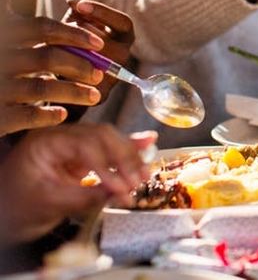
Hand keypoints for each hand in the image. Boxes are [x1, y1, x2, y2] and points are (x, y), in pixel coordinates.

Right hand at [0, 13, 107, 136]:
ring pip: (42, 88)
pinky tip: (64, 114)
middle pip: (47, 58)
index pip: (41, 28)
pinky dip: (49, 115)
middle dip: (79, 65)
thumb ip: (0, 16)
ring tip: (96, 96)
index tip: (100, 43)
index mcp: (1, 35)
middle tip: (101, 73)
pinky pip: (28, 116)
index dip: (73, 34)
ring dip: (74, 92)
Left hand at [0, 125, 154, 244]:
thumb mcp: (47, 204)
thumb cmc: (15, 208)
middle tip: (137, 180)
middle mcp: (61, 137)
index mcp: (46, 141)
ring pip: (109, 141)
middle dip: (124, 158)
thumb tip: (119, 192)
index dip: (108, 165)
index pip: (87, 144)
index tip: (121, 187)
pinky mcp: (80, 158)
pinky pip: (107, 151)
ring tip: (143, 175)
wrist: (2, 216)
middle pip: (102, 137)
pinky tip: (147, 143)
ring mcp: (72, 146)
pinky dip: (126, 151)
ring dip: (129, 158)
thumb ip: (83, 197)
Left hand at [62, 0, 136, 103]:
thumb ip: (79, 5)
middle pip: (111, 44)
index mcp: (123, 36)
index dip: (103, 12)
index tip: (78, 5)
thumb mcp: (75, 21)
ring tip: (54, 49)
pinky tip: (52, 67)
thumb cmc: (71, 42)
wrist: (64, 77)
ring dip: (75, 55)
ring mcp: (114, 78)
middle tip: (62, 30)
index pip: (123, 22)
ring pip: (99, 65)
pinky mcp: (100, 96)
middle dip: (84, 36)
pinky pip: (87, 85)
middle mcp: (124, 56)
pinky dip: (68, 74)